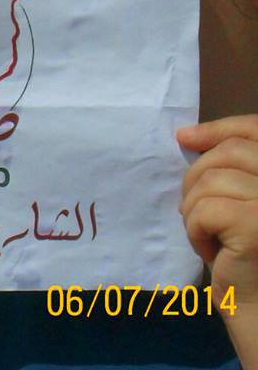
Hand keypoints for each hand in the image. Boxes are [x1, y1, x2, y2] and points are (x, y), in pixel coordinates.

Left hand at [178, 115, 257, 307]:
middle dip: (198, 177)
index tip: (184, 137)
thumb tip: (186, 135)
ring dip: (195, 209)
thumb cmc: (244, 252)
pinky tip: (212, 252)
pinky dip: (196, 230)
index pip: (256, 129)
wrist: (256, 306)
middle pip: (230, 152)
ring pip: (211, 180)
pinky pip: (205, 209)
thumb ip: (228, 166)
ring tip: (210, 236)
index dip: (218, 129)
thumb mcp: (236, 199)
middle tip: (198, 212)